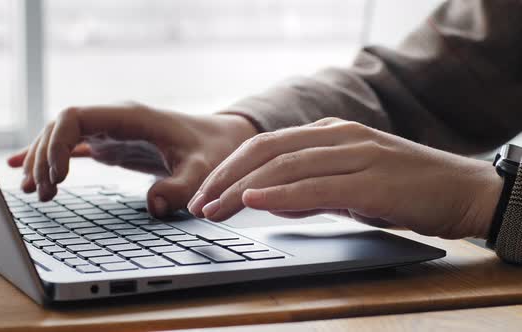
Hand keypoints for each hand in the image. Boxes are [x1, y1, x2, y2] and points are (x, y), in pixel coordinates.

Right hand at [7, 103, 256, 215]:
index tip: (57, 177)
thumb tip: (152, 208)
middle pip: (60, 128)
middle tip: (44, 194)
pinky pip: (73, 148)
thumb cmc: (213, 151)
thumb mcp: (202, 170)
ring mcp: (111, 132)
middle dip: (44, 158)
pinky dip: (50, 159)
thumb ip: (181, 187)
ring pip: (62, 137)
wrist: (221, 141)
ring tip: (34, 193)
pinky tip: (28, 172)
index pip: (75, 116)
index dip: (56, 143)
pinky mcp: (113, 145)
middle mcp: (114, 119)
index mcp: (129, 116)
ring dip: (43, 161)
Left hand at [188, 118, 502, 238]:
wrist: (462, 190)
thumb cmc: (403, 188)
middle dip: (226, 178)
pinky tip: (256, 200)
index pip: (266, 146)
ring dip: (243, 188)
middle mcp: (338, 136)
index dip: (230, 168)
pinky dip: (282, 192)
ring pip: (285, 165)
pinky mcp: (371, 179)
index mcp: (330, 134)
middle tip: (199, 204)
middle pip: (267, 150)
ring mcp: (355, 154)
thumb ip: (310, 191)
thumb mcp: (347, 188)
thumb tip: (270, 200)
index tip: (206, 193)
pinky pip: (317, 184)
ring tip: (214, 208)